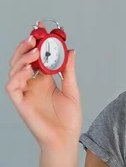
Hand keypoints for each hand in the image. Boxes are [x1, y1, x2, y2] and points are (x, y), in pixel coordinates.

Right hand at [5, 21, 81, 149]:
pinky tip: (28, 68)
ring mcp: (25, 93)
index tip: (43, 28)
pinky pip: (12, 86)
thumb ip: (68, 70)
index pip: (37, 57)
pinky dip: (17, 75)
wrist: (65, 138)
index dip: (38, 42)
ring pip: (15, 70)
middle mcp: (32, 84)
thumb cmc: (68, 118)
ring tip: (35, 50)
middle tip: (35, 35)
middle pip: (23, 60)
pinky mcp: (20, 103)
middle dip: (27, 46)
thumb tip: (70, 50)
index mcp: (44, 80)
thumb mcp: (72, 89)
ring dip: (23, 57)